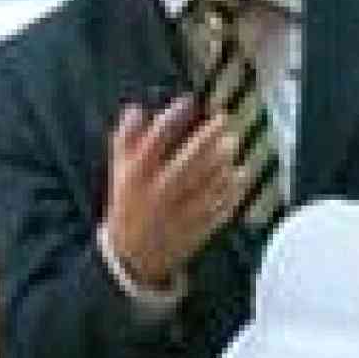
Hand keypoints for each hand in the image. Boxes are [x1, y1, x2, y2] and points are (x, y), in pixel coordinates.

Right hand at [103, 97, 239, 288]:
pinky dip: (232, 190)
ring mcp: (180, 212)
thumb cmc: (128, 206)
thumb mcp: (119, 173)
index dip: (173, 118)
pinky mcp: (198, 228)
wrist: (133, 256)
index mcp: (136, 177)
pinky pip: (220, 206)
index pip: (155, 142)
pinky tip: (239, 174)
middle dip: (208, 138)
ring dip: (224, 161)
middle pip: (188, 161)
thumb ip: (126, 141)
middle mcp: (158, 193)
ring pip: (208, 183)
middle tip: (223, 120)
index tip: (188, 101)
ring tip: (232, 144)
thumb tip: (134, 108)